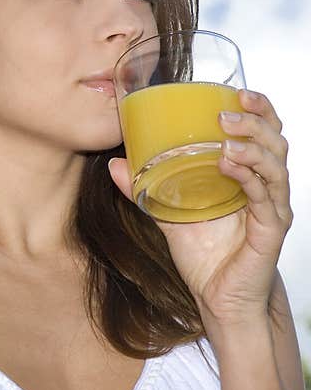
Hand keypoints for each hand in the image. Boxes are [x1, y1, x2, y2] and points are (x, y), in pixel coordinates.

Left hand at [108, 89, 292, 324]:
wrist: (218, 299)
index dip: (255, 108)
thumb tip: (114, 164)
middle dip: (256, 118)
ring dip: (252, 144)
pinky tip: (230, 164)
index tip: (233, 90)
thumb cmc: (204, 255)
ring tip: (226, 133)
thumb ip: (144, 190)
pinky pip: (267, 197)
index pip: (261, 133)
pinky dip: (250, 176)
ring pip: (275, 164)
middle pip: (275, 140)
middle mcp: (265, 187)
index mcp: (247, 177)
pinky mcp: (271, 230)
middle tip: (228, 108)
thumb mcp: (167, 216)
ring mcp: (272, 208)